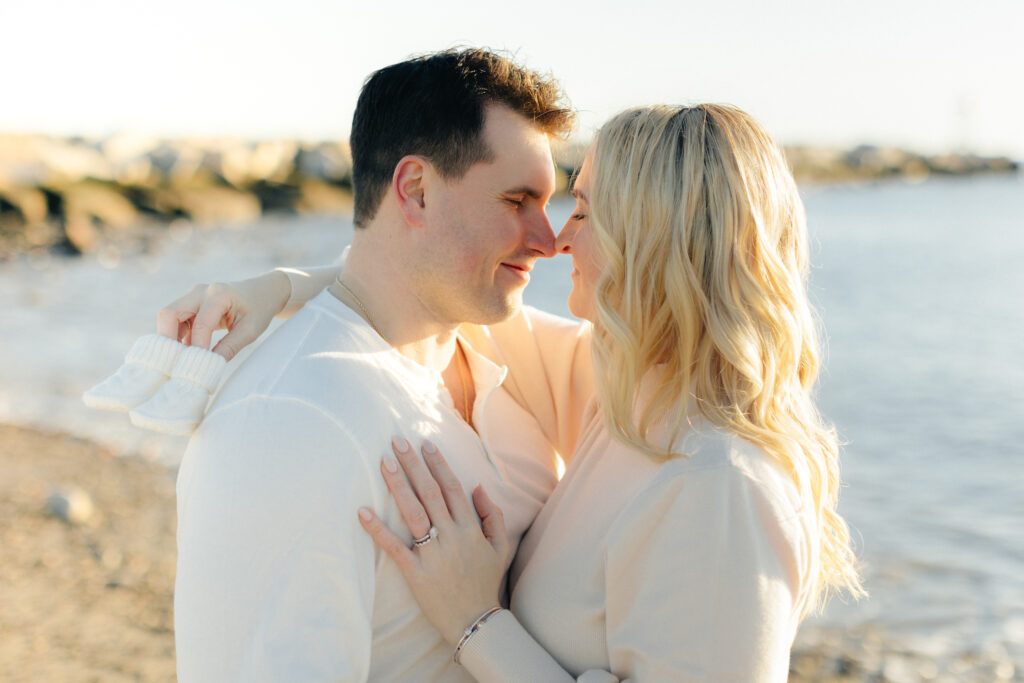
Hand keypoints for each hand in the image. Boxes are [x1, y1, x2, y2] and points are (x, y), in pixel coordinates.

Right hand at [156, 271, 290, 360]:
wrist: (261, 292)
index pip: (200, 325)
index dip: (197, 348)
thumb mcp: (251, 330)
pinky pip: (175, 320)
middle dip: (168, 339)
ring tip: (181, 360)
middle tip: (174, 363)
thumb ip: (230, 347)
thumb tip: (210, 366)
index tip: (197, 368)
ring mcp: (193, 295)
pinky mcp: (190, 303)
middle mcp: (201, 291)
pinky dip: (178, 336)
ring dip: (171, 338)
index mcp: (219, 295)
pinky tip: (187, 351)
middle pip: (169, 313)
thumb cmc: (259, 310)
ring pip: (168, 316)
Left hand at [358, 437, 510, 644]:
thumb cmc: (486, 582)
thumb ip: (492, 514)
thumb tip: (477, 485)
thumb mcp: (500, 546)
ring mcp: (433, 554)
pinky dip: (378, 529)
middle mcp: (451, 536)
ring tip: (384, 463)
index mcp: (470, 529)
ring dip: (398, 485)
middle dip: (413, 464)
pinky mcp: (415, 573)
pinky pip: (394, 548)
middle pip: (430, 493)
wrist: (477, 623)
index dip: (438, 464)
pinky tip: (363, 512)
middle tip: (397, 441)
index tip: (426, 444)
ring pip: (413, 512)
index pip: (452, 488)